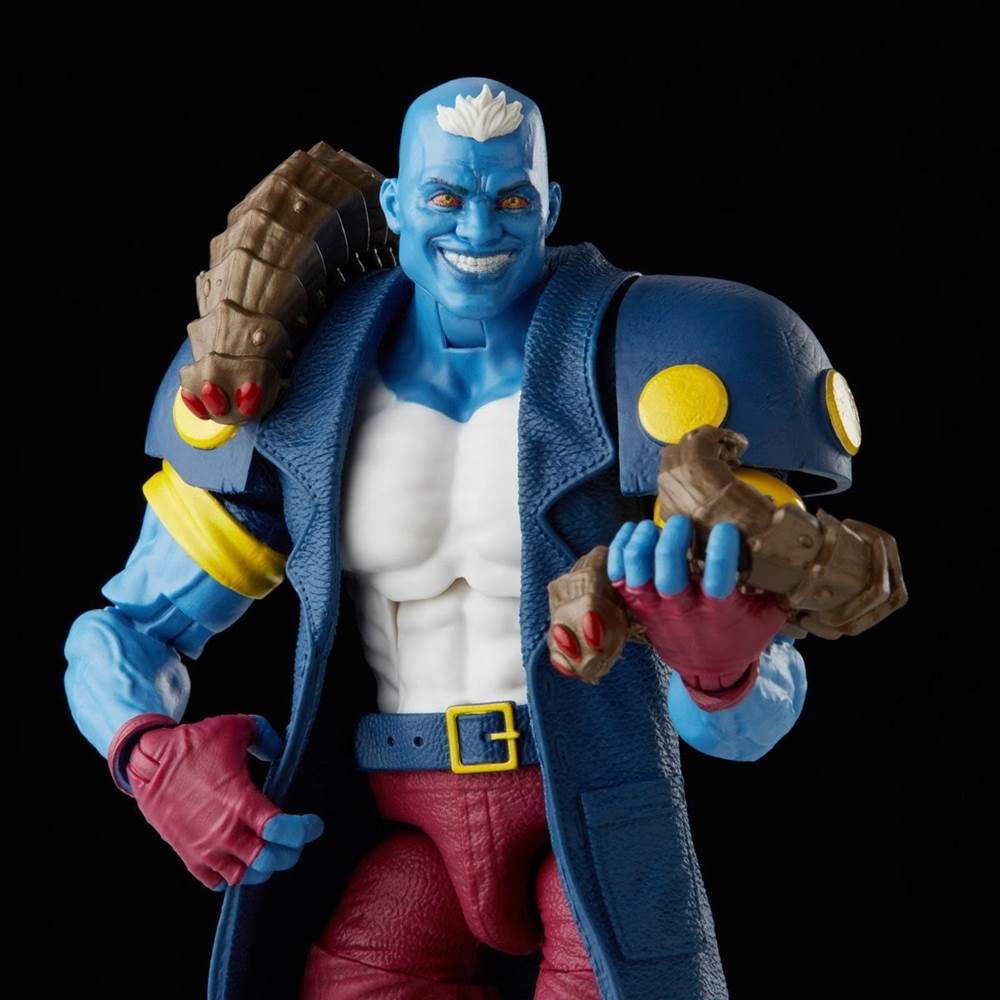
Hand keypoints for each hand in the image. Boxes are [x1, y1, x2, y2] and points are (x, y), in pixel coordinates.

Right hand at [113, 713, 323, 888]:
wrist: (147, 762)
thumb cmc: (193, 744)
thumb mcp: (236, 727)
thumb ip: (267, 736)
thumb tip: (281, 750)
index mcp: (240, 801)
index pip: (282, 830)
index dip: (304, 830)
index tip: (314, 825)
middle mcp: (224, 831)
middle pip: (269, 861)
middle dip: (289, 852)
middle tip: (294, 839)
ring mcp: (205, 848)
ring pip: (245, 878)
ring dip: (263, 867)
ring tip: (270, 850)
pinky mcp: (189, 856)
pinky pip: (217, 883)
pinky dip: (235, 875)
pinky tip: (243, 859)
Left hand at [608, 517, 788, 710]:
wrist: (709, 671)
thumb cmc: (740, 635)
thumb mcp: (767, 617)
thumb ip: (781, 588)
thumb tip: (800, 552)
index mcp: (718, 614)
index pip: (717, 582)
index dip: (720, 553)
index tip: (725, 529)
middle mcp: (683, 612)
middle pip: (668, 579)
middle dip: (672, 545)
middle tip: (682, 522)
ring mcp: (656, 610)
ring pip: (636, 578)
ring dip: (640, 547)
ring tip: (651, 526)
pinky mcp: (638, 607)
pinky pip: (617, 578)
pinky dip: (619, 552)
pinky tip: (631, 532)